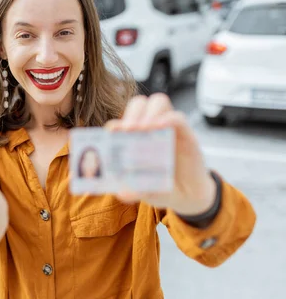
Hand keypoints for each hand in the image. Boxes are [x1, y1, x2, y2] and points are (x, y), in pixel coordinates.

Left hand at [105, 94, 215, 214]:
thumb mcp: (145, 192)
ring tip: (141, 129)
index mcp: (135, 139)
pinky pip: (178, 118)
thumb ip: (133, 192)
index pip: (123, 120)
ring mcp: (169, 129)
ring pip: (158, 102)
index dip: (116, 123)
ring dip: (147, 113)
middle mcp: (151, 129)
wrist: (189, 196)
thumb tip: (121, 192)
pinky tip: (159, 127)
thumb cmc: (161, 188)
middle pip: (139, 104)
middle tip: (127, 130)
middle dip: (131, 113)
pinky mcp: (186, 134)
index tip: (111, 132)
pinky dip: (168, 119)